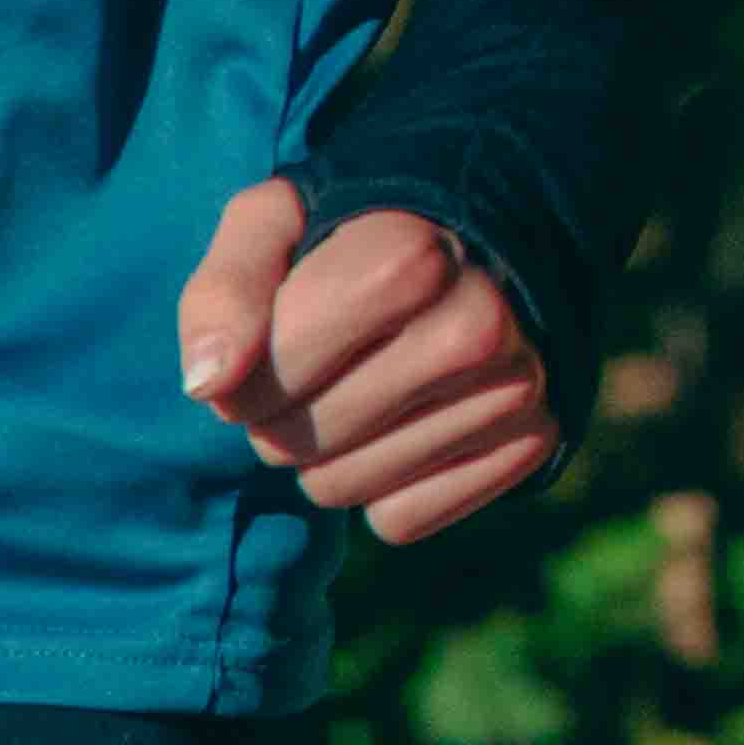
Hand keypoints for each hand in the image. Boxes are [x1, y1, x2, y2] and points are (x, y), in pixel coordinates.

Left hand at [176, 181, 560, 544]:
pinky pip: (401, 519)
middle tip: (317, 372)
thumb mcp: (278, 224)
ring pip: (342, 488)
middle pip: (298, 441)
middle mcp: (476, 328)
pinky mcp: (534, 442)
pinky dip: (387, 488)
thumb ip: (226, 291)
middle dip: (281, 417)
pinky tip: (409, 428)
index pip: (269, 376)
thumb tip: (209, 385)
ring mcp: (515, 389)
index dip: (246, 375)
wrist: (491, 250)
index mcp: (411, 259)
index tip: (273, 340)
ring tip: (361, 396)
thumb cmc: (359, 239)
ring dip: (328, 458)